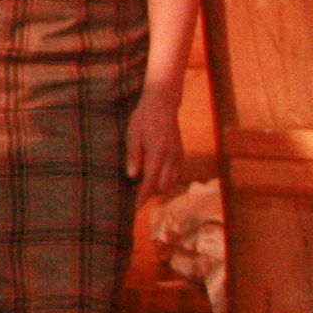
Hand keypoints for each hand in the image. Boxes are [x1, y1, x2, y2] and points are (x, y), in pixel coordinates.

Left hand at [127, 80, 184, 195]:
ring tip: (142, 187)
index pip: (150, 182)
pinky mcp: (181, 153)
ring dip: (159, 188)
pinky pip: (176, 174)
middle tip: (134, 195)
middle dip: (150, 194)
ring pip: (172, 182)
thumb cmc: (143, 119)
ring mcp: (178, 156)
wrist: (163, 104)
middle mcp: (171, 157)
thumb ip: (134, 157)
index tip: (135, 207)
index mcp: (157, 153)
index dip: (143, 196)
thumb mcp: (133, 136)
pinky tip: (154, 178)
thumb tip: (131, 177)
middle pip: (163, 186)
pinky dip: (167, 180)